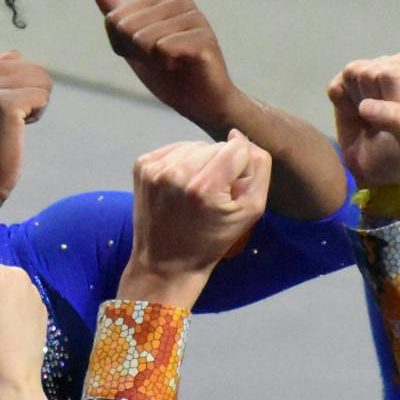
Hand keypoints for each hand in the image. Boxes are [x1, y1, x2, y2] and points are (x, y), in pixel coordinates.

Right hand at [0, 51, 49, 201]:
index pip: (16, 59)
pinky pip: (42, 96)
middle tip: (9, 121)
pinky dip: (37, 114)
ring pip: (40, 80)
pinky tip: (19, 129)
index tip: (1, 111)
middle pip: (32, 68)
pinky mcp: (5, 104)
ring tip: (13, 125)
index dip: (19, 87)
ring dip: (35, 105)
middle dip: (31, 94)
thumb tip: (16, 54)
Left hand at [92, 0, 240, 132]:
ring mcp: (196, 18)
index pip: (114, 20)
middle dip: (137, 54)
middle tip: (161, 61)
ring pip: (144, 39)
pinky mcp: (204, 37)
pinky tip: (183, 66)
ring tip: (173, 63)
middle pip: (126, 27)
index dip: (123, 46)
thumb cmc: (168, 74)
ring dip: (152, 60)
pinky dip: (167, 65)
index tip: (147, 54)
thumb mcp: (133, 44)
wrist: (202, 103)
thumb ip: (117, 14)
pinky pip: (163, 49)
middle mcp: (181, 2)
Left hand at [125, 134, 271, 294]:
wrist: (165, 263)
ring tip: (194, 192)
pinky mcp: (141, 165)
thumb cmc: (212, 240)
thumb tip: (237, 136)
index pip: (238, 148)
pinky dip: (182, 163)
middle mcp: (175, 174)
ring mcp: (154, 169)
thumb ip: (258, 168)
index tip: (230, 191)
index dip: (241, 168)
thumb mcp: (251, 210)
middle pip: (216, 146)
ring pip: (195, 146)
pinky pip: (175, 149)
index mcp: (203, 188)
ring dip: (201, 163)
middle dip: (220, 166)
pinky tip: (179, 187)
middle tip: (211, 196)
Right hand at [327, 52, 399, 189]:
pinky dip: (342, 106)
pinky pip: (336, 86)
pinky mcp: (349, 77)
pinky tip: (357, 115)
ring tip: (372, 117)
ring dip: (358, 102)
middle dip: (375, 102)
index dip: (392, 105)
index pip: (393, 77)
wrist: (377, 170)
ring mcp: (376, 65)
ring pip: (353, 73)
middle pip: (372, 72)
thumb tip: (365, 106)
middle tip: (384, 122)